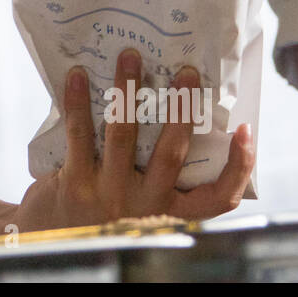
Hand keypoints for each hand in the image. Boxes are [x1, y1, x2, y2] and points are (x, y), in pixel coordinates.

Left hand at [11, 48, 254, 230]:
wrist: (51, 240)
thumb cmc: (100, 212)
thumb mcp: (137, 204)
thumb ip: (155, 174)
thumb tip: (174, 115)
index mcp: (167, 210)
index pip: (217, 199)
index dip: (239, 167)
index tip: (246, 132)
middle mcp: (143, 205)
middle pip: (172, 155)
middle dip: (181, 109)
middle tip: (187, 72)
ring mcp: (109, 195)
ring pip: (123, 135)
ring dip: (128, 90)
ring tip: (130, 56)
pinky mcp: (76, 184)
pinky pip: (80, 135)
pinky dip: (79, 102)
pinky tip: (77, 77)